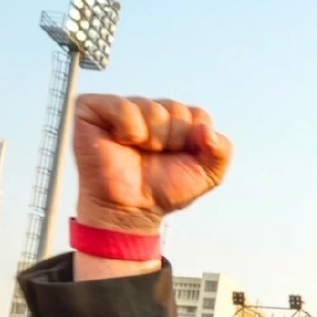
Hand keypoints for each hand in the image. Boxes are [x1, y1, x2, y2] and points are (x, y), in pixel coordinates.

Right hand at [73, 95, 232, 234]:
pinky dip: (130, 130)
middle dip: (173, 141)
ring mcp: (123, 108)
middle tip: (156, 157)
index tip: (180, 158)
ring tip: (140, 152)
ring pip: (154, 110)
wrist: (132, 209)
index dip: (194, 141)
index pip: (199, 115)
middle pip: (178, 111)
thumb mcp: (208, 174)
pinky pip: (124, 107)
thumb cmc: (164, 190)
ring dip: (152, 139)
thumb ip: (222, 151)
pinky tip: (122, 142)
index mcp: (176, 121)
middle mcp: (151, 111)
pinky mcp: (94, 109)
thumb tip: (206, 129)